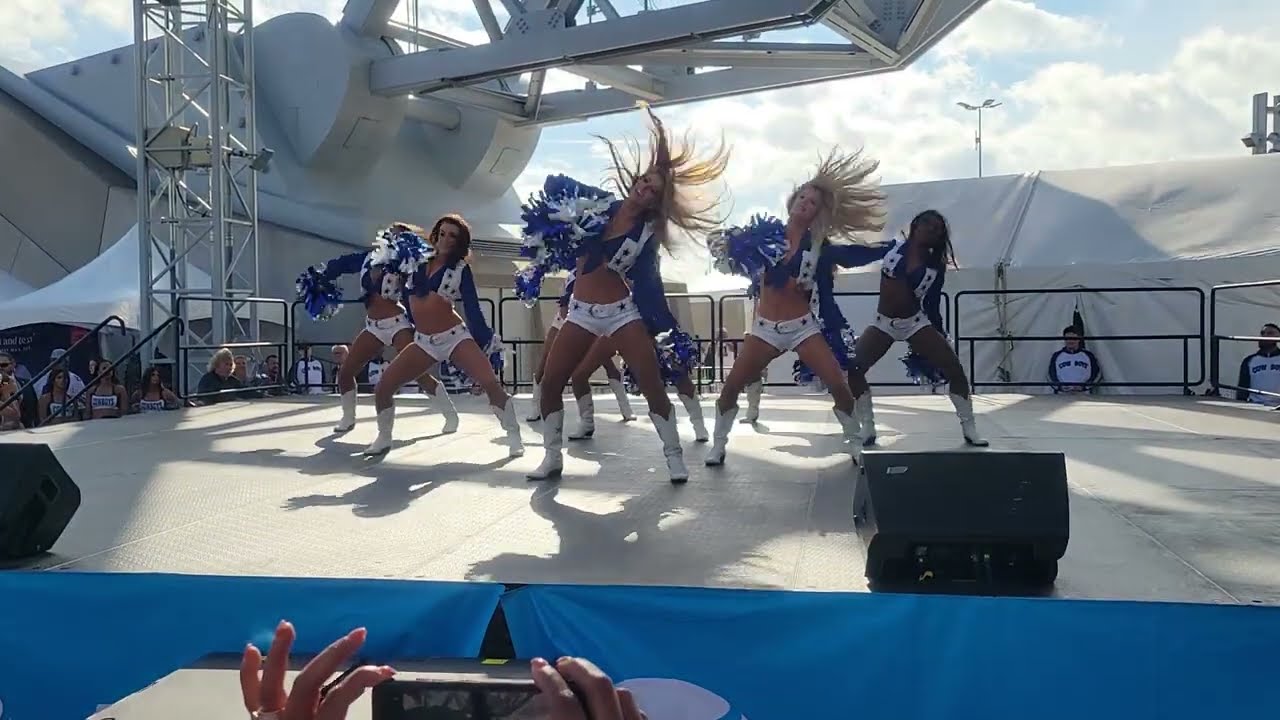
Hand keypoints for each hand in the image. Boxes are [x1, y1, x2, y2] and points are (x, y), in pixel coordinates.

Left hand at [240, 621, 394, 719]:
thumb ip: (348, 717)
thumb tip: (380, 689)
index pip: (341, 697)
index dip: (363, 679)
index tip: (385, 672)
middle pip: (308, 681)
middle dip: (334, 654)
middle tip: (358, 634)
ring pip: (271, 684)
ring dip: (279, 653)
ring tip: (286, 625)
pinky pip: (250, 697)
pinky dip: (248, 674)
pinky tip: (251, 650)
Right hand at [530, 657, 645, 719]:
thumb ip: (552, 719)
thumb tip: (542, 702)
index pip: (565, 702)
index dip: (549, 680)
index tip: (538, 665)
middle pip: (600, 687)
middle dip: (578, 668)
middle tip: (561, 663)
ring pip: (623, 694)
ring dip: (602, 682)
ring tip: (584, 681)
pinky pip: (639, 712)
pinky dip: (622, 703)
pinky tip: (609, 704)